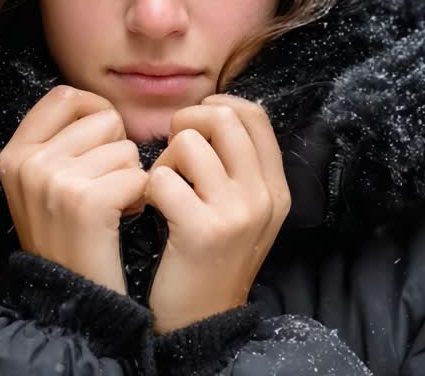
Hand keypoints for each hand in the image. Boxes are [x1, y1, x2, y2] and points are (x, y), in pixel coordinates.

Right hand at [0, 85, 147, 293]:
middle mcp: (28, 163)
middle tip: (104, 187)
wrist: (72, 299)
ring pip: (126, 148)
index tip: (101, 142)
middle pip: (103, 118)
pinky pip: (138, 175)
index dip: (94, 111)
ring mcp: (54, 181)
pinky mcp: (86, 202)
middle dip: (117, 149)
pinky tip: (122, 218)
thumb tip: (98, 104)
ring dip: (129, 177)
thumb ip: (59, 141)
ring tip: (111, 207)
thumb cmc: (68, 235)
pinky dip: (139, 198)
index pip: (64, 95)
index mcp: (14, 154)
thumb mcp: (42, 184)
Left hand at [143, 94, 290, 333]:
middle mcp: (263, 196)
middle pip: (224, 119)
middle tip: (173, 153)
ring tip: (163, 189)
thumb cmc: (210, 257)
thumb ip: (237, 166)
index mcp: (275, 188)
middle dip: (187, 124)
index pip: (255, 116)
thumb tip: (216, 112)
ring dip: (164, 160)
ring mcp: (237, 213)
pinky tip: (152, 210)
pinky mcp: (203, 230)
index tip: (197, 123)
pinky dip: (148, 189)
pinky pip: (162, 178)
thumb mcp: (242, 211)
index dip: (219, 106)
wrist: (200, 318)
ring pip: (189, 143)